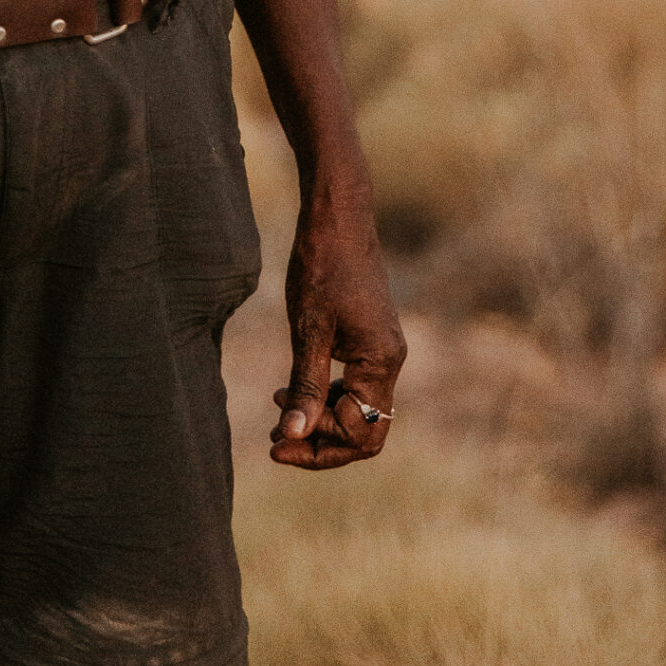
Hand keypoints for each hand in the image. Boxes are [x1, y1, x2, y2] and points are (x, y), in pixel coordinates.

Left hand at [269, 194, 405, 470]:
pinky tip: (291, 389)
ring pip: (358, 409)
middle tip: (275, 441)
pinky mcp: (370, 339)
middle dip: (321, 443)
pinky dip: (325, 396)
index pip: (360, 435)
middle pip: (364, 430)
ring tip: (279, 418)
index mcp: (380, 363)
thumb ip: (304, 386)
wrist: (338, 216)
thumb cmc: (322, 266)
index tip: (276, 443)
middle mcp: (389, 362)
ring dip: (320, 420)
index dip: (319, 449)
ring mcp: (382, 350)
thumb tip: (293, 435)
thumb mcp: (307, 330)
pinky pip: (354, 386)